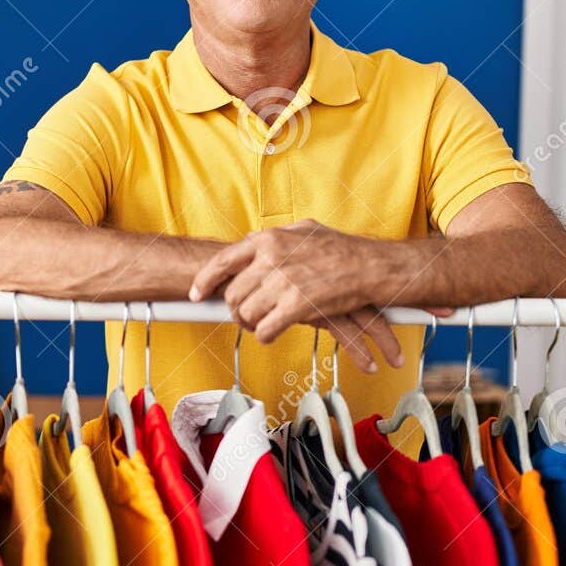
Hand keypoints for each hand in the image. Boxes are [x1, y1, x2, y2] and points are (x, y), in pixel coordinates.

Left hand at [189, 220, 453, 368]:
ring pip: (246, 314)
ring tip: (261, 325)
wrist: (370, 267)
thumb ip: (274, 235)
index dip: (204, 281)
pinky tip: (272, 333)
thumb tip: (249, 240)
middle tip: (245, 317)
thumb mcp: (303, 230)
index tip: (196, 294)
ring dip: (251, 324)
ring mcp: (282, 283)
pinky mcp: (296, 306)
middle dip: (235, 310)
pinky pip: (265, 329)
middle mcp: (270, 259)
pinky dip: (265, 335)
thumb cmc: (340, 249)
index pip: (222, 261)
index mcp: (267, 240)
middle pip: (232, 294)